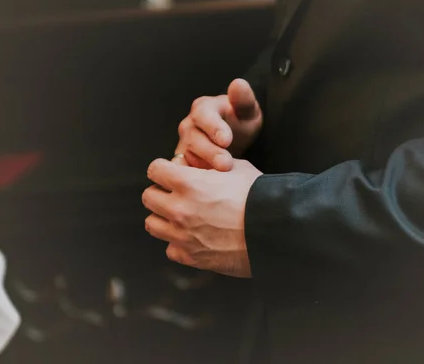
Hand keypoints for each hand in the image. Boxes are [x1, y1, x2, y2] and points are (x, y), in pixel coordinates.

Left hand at [142, 158, 262, 277]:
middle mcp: (179, 209)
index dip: (164, 168)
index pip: (155, 169)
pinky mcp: (190, 257)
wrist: (275, 231)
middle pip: (148, 197)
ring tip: (181, 216)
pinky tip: (194, 237)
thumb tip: (196, 166)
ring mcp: (182, 235)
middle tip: (176, 193)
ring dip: (163, 217)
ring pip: (152, 224)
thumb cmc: (259, 196)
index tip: (173, 171)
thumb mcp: (235, 169)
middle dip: (160, 192)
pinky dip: (178, 243)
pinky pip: (170, 249)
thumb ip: (209, 166)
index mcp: (188, 183)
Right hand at [175, 78, 262, 171]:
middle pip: (193, 139)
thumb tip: (239, 84)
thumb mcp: (247, 109)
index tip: (226, 139)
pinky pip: (184, 171)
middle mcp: (189, 125)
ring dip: (202, 167)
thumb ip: (243, 98)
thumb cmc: (240, 121)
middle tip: (226, 164)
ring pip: (187, 156)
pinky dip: (193, 178)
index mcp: (203, 108)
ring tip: (219, 175)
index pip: (203, 115)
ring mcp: (184, 145)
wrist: (235, 137)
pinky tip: (208, 185)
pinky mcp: (183, 162)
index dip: (213, 128)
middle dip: (210, 152)